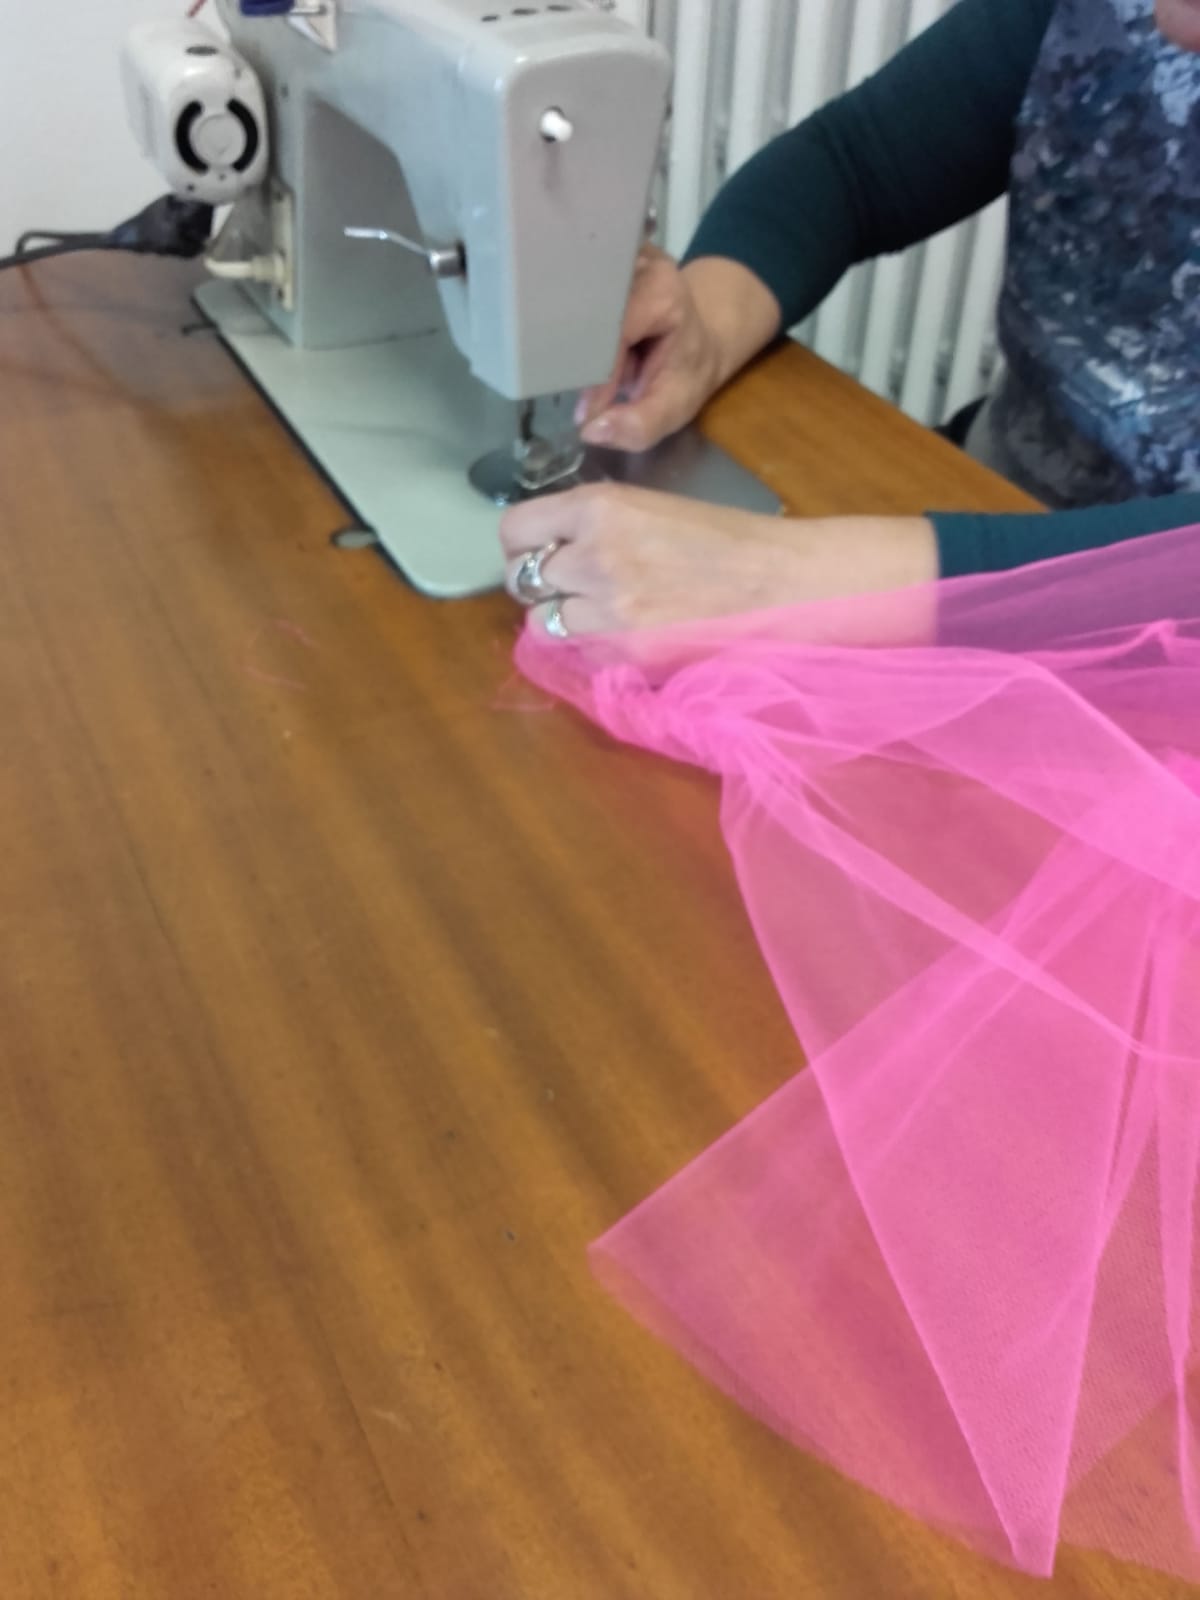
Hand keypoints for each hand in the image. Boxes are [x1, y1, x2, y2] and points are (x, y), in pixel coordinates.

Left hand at [501, 482, 937, 636]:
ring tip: (599, 614)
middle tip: (568, 587)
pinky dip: (592, 649)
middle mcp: (595, 554)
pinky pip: (580, 655)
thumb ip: (596, 525)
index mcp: (601, 506)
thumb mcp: (650, 509)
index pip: (515, 528)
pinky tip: (627, 635)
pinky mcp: (628, 652)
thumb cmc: (726, 541)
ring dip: (562, 620)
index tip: (535, 550)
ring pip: (541, 623)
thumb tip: (548, 548)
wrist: (782, 583)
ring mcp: (609, 608)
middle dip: (538, 584)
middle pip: (520, 578)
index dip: (522, 543)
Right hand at [576, 251, 781, 453]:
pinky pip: (569, 295)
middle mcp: (634, 260)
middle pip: (585, 311)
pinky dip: (573, 326)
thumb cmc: (688, 371)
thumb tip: (591, 430)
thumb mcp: (675, 407)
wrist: (700, 336)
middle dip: (582, 358)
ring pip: (571, 302)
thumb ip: (640, 425)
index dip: (597, 377)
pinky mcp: (596, 257)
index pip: (610, 334)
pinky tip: (588, 340)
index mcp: (660, 290)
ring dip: (577, 342)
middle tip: (588, 386)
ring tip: (595, 359)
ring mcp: (612, 253)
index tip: (588, 412)